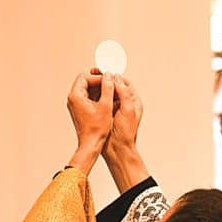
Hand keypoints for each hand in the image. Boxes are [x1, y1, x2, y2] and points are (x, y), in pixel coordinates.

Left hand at [66, 72, 114, 173]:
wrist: (91, 144)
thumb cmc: (96, 129)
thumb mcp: (106, 105)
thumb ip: (108, 88)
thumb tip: (109, 76)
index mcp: (75, 96)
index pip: (85, 77)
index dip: (98, 77)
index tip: (108, 81)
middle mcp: (72, 99)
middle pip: (85, 82)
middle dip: (99, 82)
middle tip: (110, 85)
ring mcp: (75, 105)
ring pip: (87, 90)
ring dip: (99, 89)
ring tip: (110, 93)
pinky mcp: (79, 110)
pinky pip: (87, 97)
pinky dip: (97, 96)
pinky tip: (107, 100)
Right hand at [99, 73, 148, 192]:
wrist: (118, 150)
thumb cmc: (125, 133)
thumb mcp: (128, 110)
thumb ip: (123, 93)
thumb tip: (116, 78)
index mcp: (133, 101)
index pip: (124, 83)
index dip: (114, 76)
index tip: (105, 71)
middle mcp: (124, 103)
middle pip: (114, 86)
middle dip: (104, 79)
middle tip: (94, 72)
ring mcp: (115, 109)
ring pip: (106, 92)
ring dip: (98, 86)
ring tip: (89, 80)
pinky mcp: (106, 114)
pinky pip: (100, 100)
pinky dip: (95, 95)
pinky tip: (88, 92)